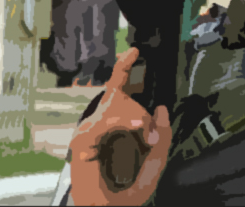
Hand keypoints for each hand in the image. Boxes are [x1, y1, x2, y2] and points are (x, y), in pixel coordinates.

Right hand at [69, 48, 172, 205]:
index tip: (135, 52)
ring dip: (135, 117)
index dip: (124, 68)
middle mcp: (101, 123)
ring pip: (115, 105)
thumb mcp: (153, 162)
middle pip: (118, 93)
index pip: (118, 90)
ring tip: (144, 135)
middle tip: (149, 132)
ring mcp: (89, 130)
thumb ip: (161, 137)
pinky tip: (133, 129)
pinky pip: (103, 122)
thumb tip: (161, 110)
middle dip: (138, 107)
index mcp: (115, 125)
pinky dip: (120, 123)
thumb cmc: (125, 191)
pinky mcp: (82, 140)